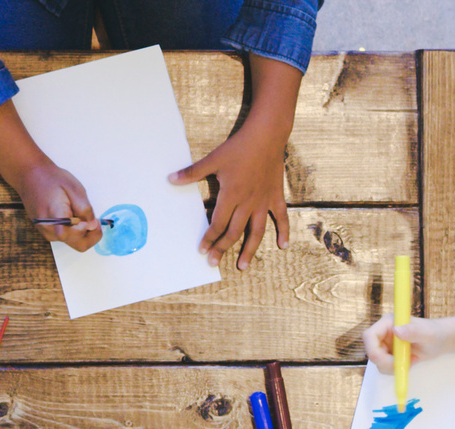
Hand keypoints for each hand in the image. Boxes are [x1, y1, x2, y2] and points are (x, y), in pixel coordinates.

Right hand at [18, 162, 99, 251]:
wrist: (31, 178)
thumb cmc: (52, 180)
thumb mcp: (74, 188)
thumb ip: (84, 209)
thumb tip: (92, 225)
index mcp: (55, 216)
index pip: (71, 235)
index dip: (86, 230)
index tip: (93, 219)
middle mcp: (50, 230)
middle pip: (77, 244)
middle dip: (91, 235)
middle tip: (95, 220)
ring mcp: (48, 233)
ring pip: (73, 241)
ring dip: (82, 230)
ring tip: (77, 211)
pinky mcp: (48, 233)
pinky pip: (66, 237)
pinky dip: (74, 229)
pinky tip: (71, 214)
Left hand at [171, 125, 290, 269]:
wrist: (267, 135)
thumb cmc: (238, 147)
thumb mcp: (213, 159)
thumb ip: (192, 173)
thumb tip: (171, 179)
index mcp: (231, 195)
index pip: (217, 224)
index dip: (209, 238)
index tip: (202, 250)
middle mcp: (248, 202)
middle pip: (234, 232)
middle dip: (222, 248)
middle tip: (213, 262)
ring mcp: (263, 201)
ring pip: (256, 231)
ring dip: (249, 250)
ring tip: (242, 266)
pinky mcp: (276, 196)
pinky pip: (281, 217)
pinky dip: (283, 231)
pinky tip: (282, 246)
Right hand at [363, 313, 454, 373]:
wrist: (441, 340)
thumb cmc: (436, 333)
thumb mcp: (427, 333)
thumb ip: (412, 331)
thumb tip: (396, 330)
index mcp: (388, 322)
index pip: (369, 336)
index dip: (374, 350)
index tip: (391, 360)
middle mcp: (383, 332)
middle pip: (371, 352)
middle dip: (385, 362)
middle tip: (404, 365)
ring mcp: (385, 344)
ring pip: (377, 362)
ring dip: (392, 367)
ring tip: (412, 361)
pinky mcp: (388, 354)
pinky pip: (384, 366)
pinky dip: (395, 369)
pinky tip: (410, 362)